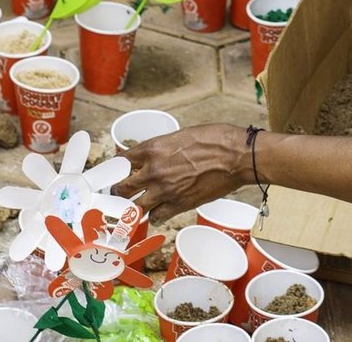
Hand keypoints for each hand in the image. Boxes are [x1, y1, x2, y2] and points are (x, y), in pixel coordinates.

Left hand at [114, 124, 249, 223]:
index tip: (115, 172)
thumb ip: (162, 148)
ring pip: (135, 207)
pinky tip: (157, 212)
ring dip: (134, 207)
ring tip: (135, 206)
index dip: (116, 168)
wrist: (236, 156)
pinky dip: (154, 216)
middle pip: (122, 188)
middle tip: (120, 192)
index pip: (121, 161)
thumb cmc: (214, 139)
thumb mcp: (181, 135)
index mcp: (153, 149)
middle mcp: (154, 171)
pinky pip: (156, 217)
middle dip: (118, 191)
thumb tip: (151, 156)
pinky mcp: (179, 205)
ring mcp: (165, 191)